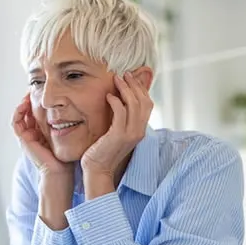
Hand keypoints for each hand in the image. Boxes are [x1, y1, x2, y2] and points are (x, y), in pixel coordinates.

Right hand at [12, 94, 72, 177]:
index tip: (45, 92)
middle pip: (28, 112)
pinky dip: (18, 112)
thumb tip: (82, 110)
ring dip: (23, 103)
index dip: (39, 101)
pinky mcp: (23, 139)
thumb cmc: (67, 157)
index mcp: (42, 133)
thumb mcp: (69, 136)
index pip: (37, 113)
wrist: (59, 171)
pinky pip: (16, 122)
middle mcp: (33, 134)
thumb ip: (71, 124)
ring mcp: (27, 137)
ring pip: (20, 115)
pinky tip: (25, 103)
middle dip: (30, 99)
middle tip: (36, 88)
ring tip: (29, 93)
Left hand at [81, 72, 152, 191]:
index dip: (141, 89)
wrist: (97, 170)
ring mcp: (130, 134)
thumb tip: (119, 104)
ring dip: (125, 89)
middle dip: (135, 85)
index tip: (131, 78)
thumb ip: (121, 121)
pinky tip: (109, 96)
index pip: (148, 104)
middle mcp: (139, 131)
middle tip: (125, 74)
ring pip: (134, 104)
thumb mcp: (116, 134)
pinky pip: (121, 112)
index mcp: (140, 130)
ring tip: (117, 79)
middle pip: (144, 101)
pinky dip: (116, 101)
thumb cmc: (102, 151)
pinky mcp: (118, 135)